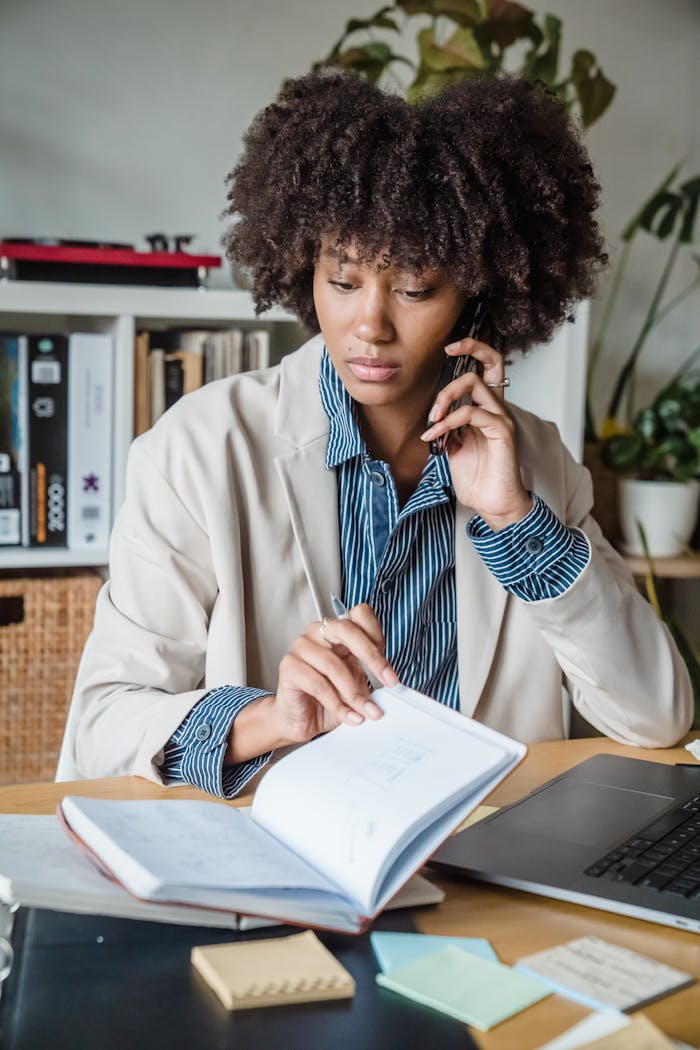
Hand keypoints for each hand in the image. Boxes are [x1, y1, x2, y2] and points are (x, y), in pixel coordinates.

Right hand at [269, 603, 398, 744]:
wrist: (302, 720)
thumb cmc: (329, 698)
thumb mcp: (357, 682)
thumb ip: (371, 674)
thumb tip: (391, 680)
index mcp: (338, 631)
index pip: (360, 615)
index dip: (377, 638)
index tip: (390, 672)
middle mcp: (318, 632)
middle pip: (347, 629)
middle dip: (372, 657)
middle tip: (388, 683)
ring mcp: (301, 647)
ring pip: (333, 665)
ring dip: (355, 693)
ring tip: (367, 712)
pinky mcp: (289, 667)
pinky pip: (318, 684)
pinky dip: (338, 705)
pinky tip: (350, 717)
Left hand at [421, 338, 531, 529]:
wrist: (493, 505)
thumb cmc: (476, 479)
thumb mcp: (453, 449)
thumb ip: (446, 428)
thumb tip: (432, 417)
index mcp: (487, 409)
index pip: (489, 366)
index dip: (473, 348)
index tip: (449, 348)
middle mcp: (498, 409)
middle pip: (487, 365)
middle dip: (459, 368)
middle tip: (436, 400)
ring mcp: (502, 418)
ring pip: (475, 384)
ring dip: (445, 398)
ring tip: (432, 421)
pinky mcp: (503, 431)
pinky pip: (472, 413)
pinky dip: (448, 422)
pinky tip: (435, 436)